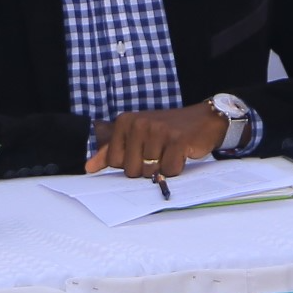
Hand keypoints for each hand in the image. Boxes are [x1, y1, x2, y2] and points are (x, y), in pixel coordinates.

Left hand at [85, 104, 227, 177]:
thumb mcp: (135, 136)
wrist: (203, 120)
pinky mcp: (177, 139)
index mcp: (124, 122)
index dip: (130, 164)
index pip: (115, 162)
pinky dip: (177, 168)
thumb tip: (88, 168)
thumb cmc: (166, 131)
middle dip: (147, 169)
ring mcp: (158, 130)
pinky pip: (169, 170)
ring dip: (163, 168)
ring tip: (170, 151)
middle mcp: (138, 124)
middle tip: (159, 153)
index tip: (143, 152)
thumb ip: (110, 152)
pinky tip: (181, 153)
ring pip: (151, 172)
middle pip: (131, 170)